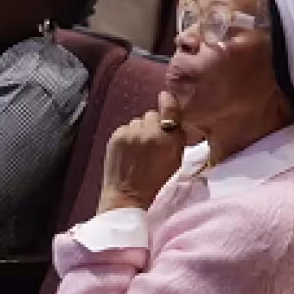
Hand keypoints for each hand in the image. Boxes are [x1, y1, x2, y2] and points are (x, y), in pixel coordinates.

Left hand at [98, 91, 187, 212]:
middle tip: (152, 140)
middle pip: (152, 115)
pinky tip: (128, 150)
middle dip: (153, 124)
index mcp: (168, 139)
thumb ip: (177, 137)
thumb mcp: (176, 159)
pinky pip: (125, 128)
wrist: (127, 195)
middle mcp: (149, 132)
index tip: (165, 98)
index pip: (170, 109)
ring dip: (140, 130)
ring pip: (138, 122)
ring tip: (138, 147)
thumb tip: (176, 118)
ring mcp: (130, 133)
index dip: (168, 101)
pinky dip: (128, 136)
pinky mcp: (116, 136)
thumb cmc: (156, 180)